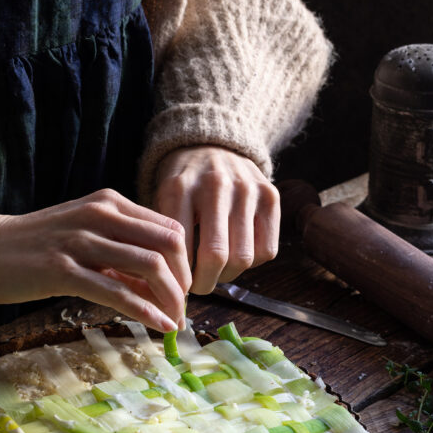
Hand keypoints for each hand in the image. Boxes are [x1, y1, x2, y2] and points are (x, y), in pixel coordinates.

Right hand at [0, 189, 190, 330]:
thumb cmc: (33, 247)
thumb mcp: (83, 236)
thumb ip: (119, 254)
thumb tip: (157, 284)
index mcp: (109, 203)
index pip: (169, 228)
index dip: (184, 262)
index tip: (183, 290)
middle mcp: (100, 215)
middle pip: (169, 244)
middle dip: (183, 281)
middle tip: (182, 309)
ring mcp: (81, 241)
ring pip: (149, 266)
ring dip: (170, 299)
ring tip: (174, 322)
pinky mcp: (62, 270)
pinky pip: (117, 292)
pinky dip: (145, 311)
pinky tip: (157, 326)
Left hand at [154, 146, 279, 294]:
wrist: (210, 145)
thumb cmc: (183, 184)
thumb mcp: (161, 202)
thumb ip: (164, 237)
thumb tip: (171, 286)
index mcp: (180, 188)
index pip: (182, 249)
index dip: (180, 276)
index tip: (177, 285)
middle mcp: (216, 185)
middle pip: (216, 256)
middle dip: (205, 283)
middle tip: (197, 287)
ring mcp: (247, 189)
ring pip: (244, 257)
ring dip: (228, 276)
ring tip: (215, 273)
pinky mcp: (270, 195)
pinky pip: (266, 250)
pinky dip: (252, 264)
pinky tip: (235, 256)